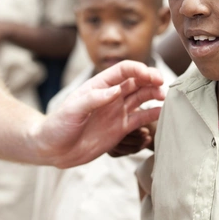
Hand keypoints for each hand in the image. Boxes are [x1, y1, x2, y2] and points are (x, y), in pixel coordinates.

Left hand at [33, 60, 164, 167]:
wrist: (53, 150)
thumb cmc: (58, 126)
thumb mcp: (73, 109)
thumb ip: (94, 99)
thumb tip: (117, 90)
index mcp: (99, 85)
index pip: (123, 70)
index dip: (138, 69)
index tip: (149, 75)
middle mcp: (111, 96)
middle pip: (136, 81)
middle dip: (151, 79)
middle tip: (162, 83)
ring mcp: (117, 111)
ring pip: (142, 97)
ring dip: (154, 94)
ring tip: (165, 97)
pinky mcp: (120, 128)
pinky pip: (140, 118)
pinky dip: (153, 114)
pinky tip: (163, 112)